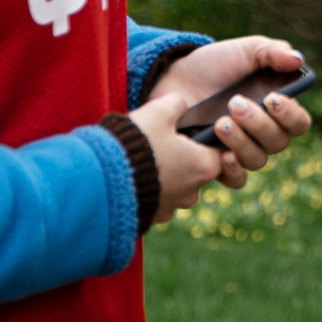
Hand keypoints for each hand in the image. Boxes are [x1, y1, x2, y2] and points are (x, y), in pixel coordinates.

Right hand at [126, 91, 221, 224]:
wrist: (101, 179)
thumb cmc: (136, 142)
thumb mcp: (158, 111)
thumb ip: (177, 103)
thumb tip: (182, 103)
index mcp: (203, 166)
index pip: (220, 152)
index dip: (206, 140)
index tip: (190, 132)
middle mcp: (192, 192)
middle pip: (196, 171)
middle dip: (182, 157)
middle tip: (160, 143)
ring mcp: (171, 208)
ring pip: (176, 187)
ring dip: (164, 175)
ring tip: (141, 159)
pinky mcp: (151, 219)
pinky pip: (155, 201)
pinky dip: (147, 190)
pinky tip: (131, 176)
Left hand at [142, 36, 312, 185]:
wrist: (173, 80)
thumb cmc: (213, 66)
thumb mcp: (243, 51)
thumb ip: (272, 52)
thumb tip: (298, 60)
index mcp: (275, 109)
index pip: (299, 123)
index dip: (292, 115)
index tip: (272, 99)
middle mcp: (262, 133)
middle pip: (278, 142)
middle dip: (259, 124)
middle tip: (234, 103)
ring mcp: (241, 150)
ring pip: (257, 160)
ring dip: (242, 142)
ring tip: (220, 123)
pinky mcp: (217, 164)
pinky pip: (237, 180)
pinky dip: (234, 170)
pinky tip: (222, 155)